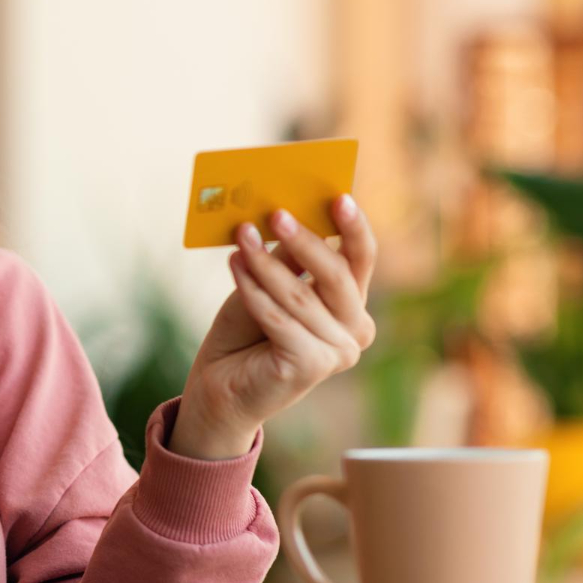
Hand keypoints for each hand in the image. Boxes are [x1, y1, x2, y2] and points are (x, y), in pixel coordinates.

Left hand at [170, 194, 377, 459]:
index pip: (362, 258)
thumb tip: (290, 212)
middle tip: (276, 213)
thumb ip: (287, 255)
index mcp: (352, 303)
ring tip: (239, 236)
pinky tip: (234, 267)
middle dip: (305, 240)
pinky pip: (278, 318)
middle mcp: (356, 329)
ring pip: (300, 295)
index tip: (338, 196)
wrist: (221, 386)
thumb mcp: (268, 282)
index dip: (353, 227)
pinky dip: (253, 291)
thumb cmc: (246, 331)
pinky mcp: (312, 367)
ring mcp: (338, 352)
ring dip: (265, 262)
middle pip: (336, 274)